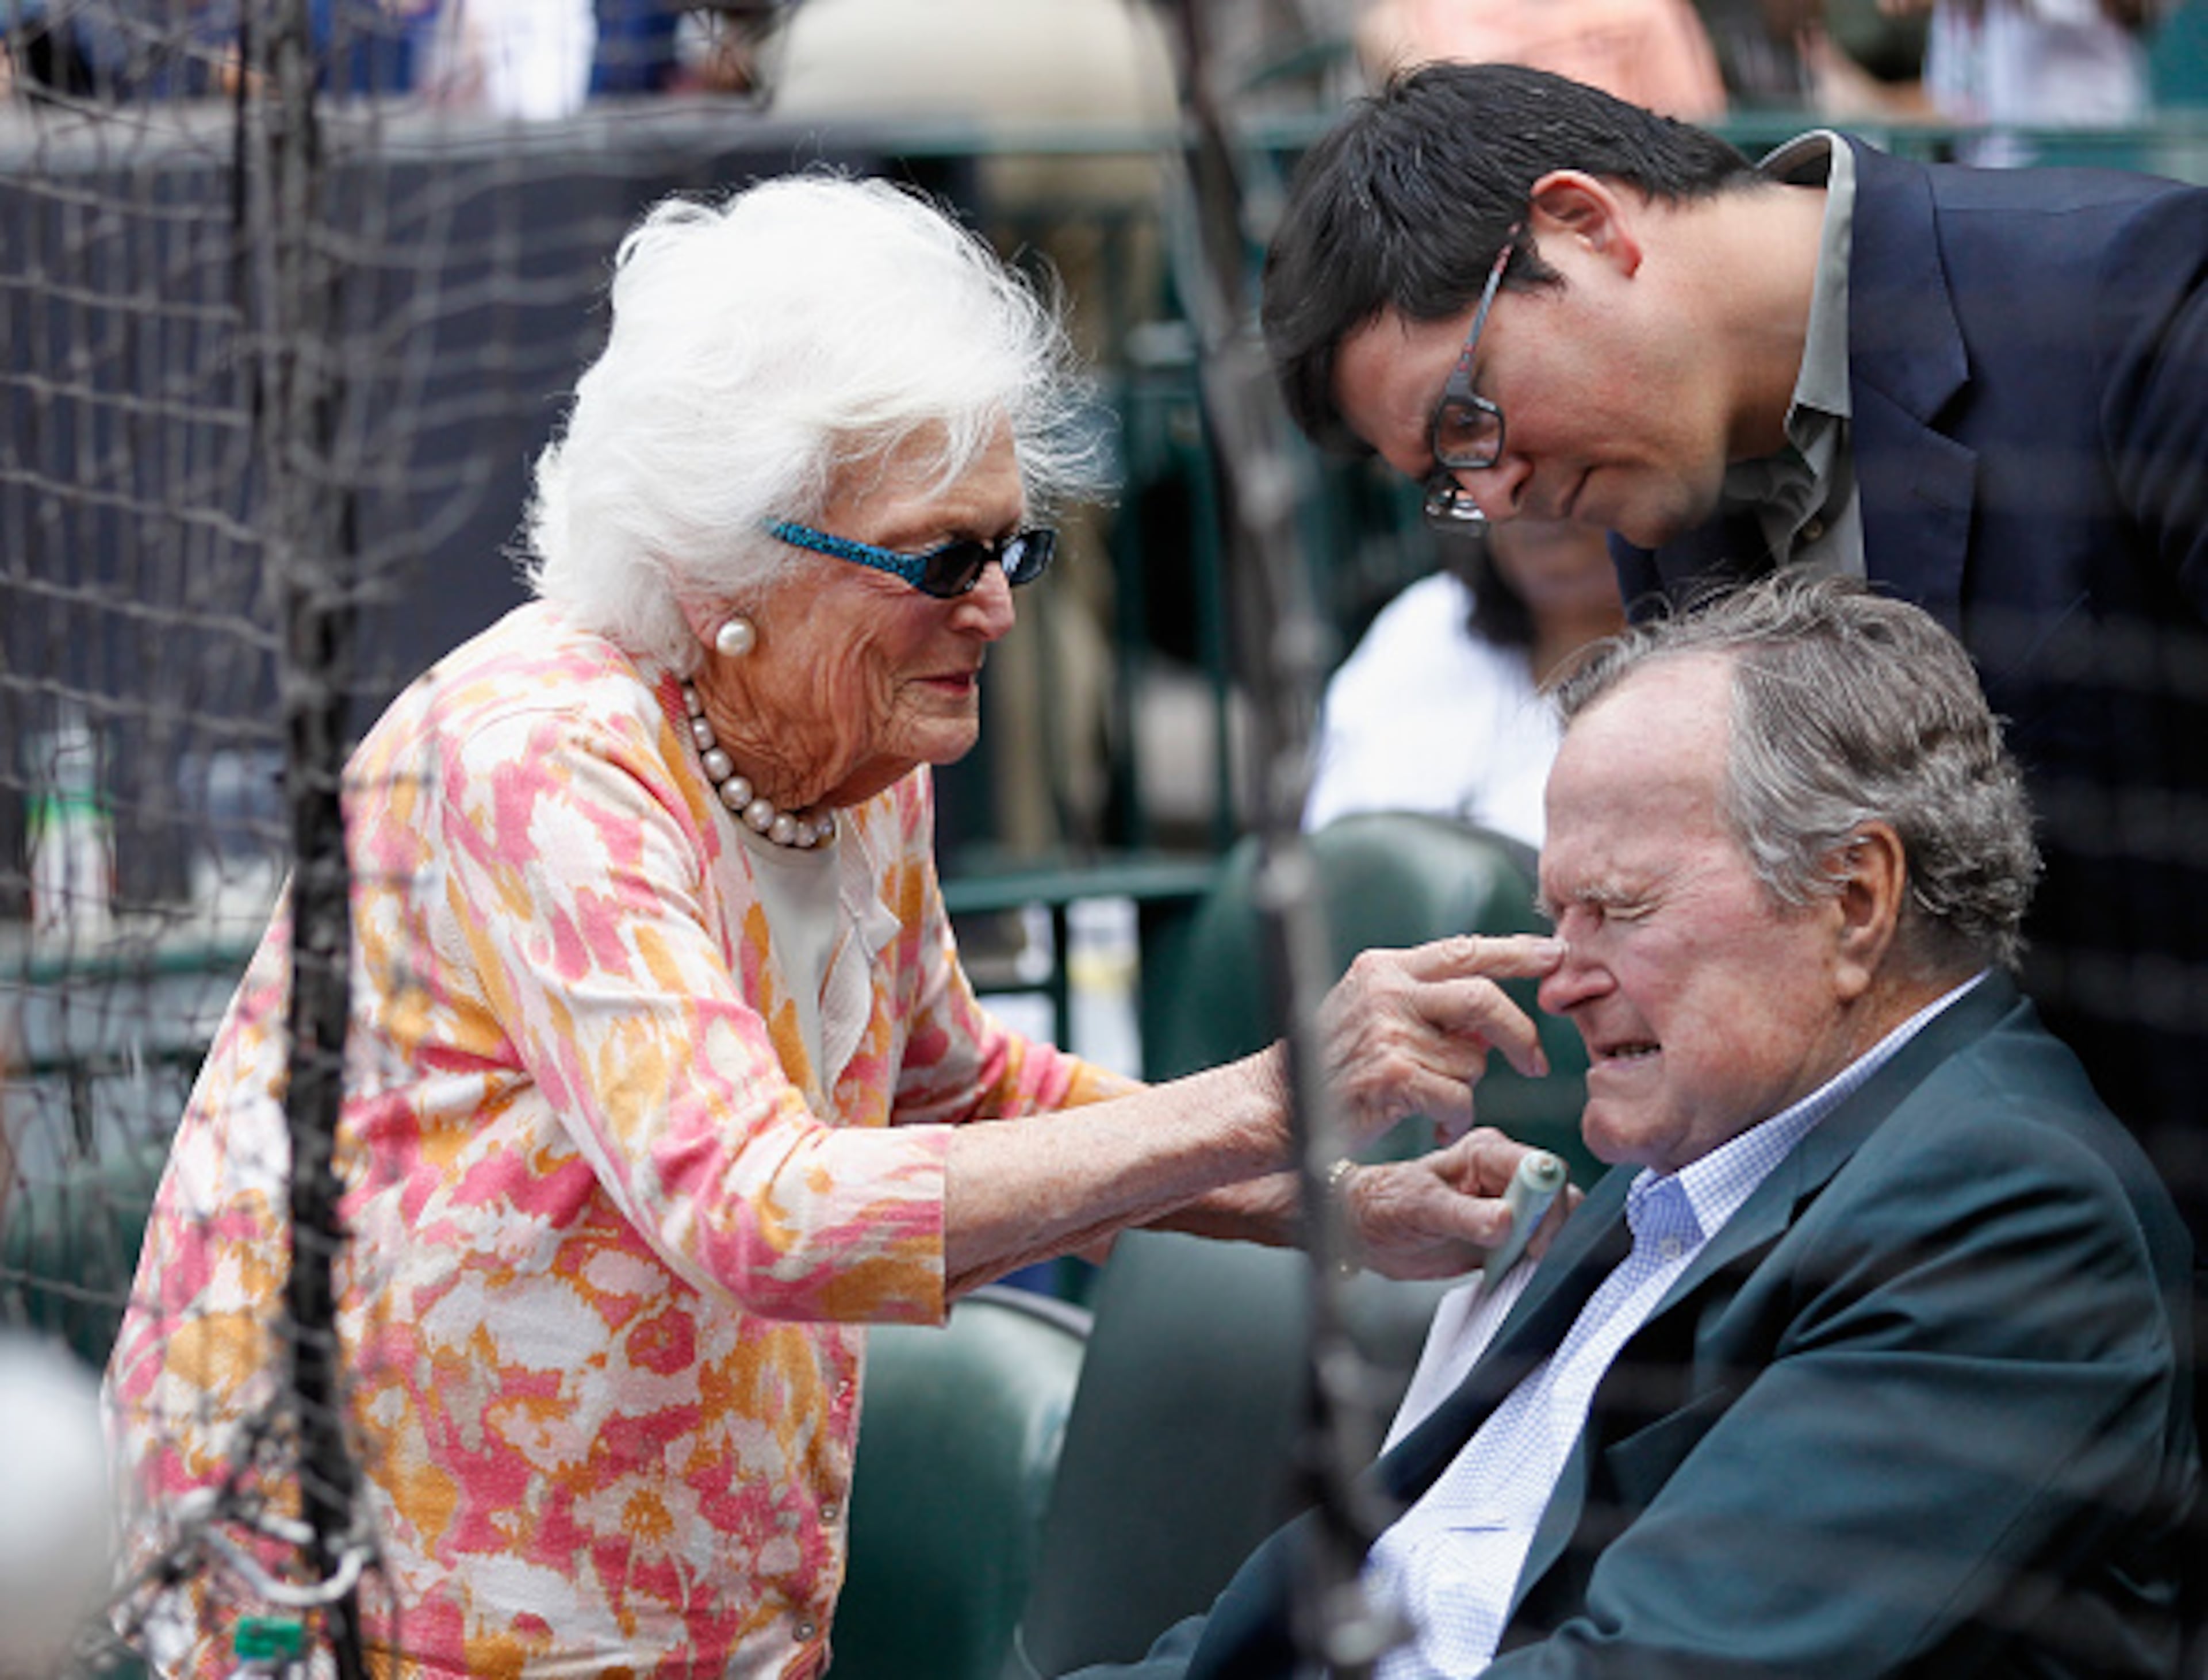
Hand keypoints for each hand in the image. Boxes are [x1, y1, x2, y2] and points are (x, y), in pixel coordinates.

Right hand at [1316, 934, 1564, 1149]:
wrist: (1276, 1105)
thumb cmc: (1328, 1066)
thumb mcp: (1371, 1013)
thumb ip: (1426, 1004)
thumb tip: (1491, 1022)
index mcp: (1383, 968)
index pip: (1463, 950)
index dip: (1515, 952)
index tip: (1554, 953)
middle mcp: (1386, 991)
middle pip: (1483, 998)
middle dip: (1519, 1033)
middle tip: (1534, 1063)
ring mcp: (1389, 1031)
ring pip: (1471, 1060)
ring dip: (1464, 1089)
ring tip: (1430, 1102)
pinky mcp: (1394, 1074)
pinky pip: (1458, 1097)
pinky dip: (1454, 1118)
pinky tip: (1431, 1123)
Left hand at [1340, 1128, 1580, 1281]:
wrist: (1366, 1228)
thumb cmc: (1387, 1204)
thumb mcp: (1422, 1207)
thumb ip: (1465, 1215)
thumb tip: (1507, 1221)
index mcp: (1485, 1152)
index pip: (1541, 1168)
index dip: (1548, 1202)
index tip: (1535, 1238)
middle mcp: (1502, 1173)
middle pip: (1557, 1195)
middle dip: (1552, 1227)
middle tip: (1529, 1256)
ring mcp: (1506, 1204)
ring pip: (1553, 1221)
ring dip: (1546, 1246)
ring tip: (1519, 1265)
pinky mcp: (1505, 1235)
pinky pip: (1537, 1246)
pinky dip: (1535, 1262)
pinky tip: (1516, 1272)